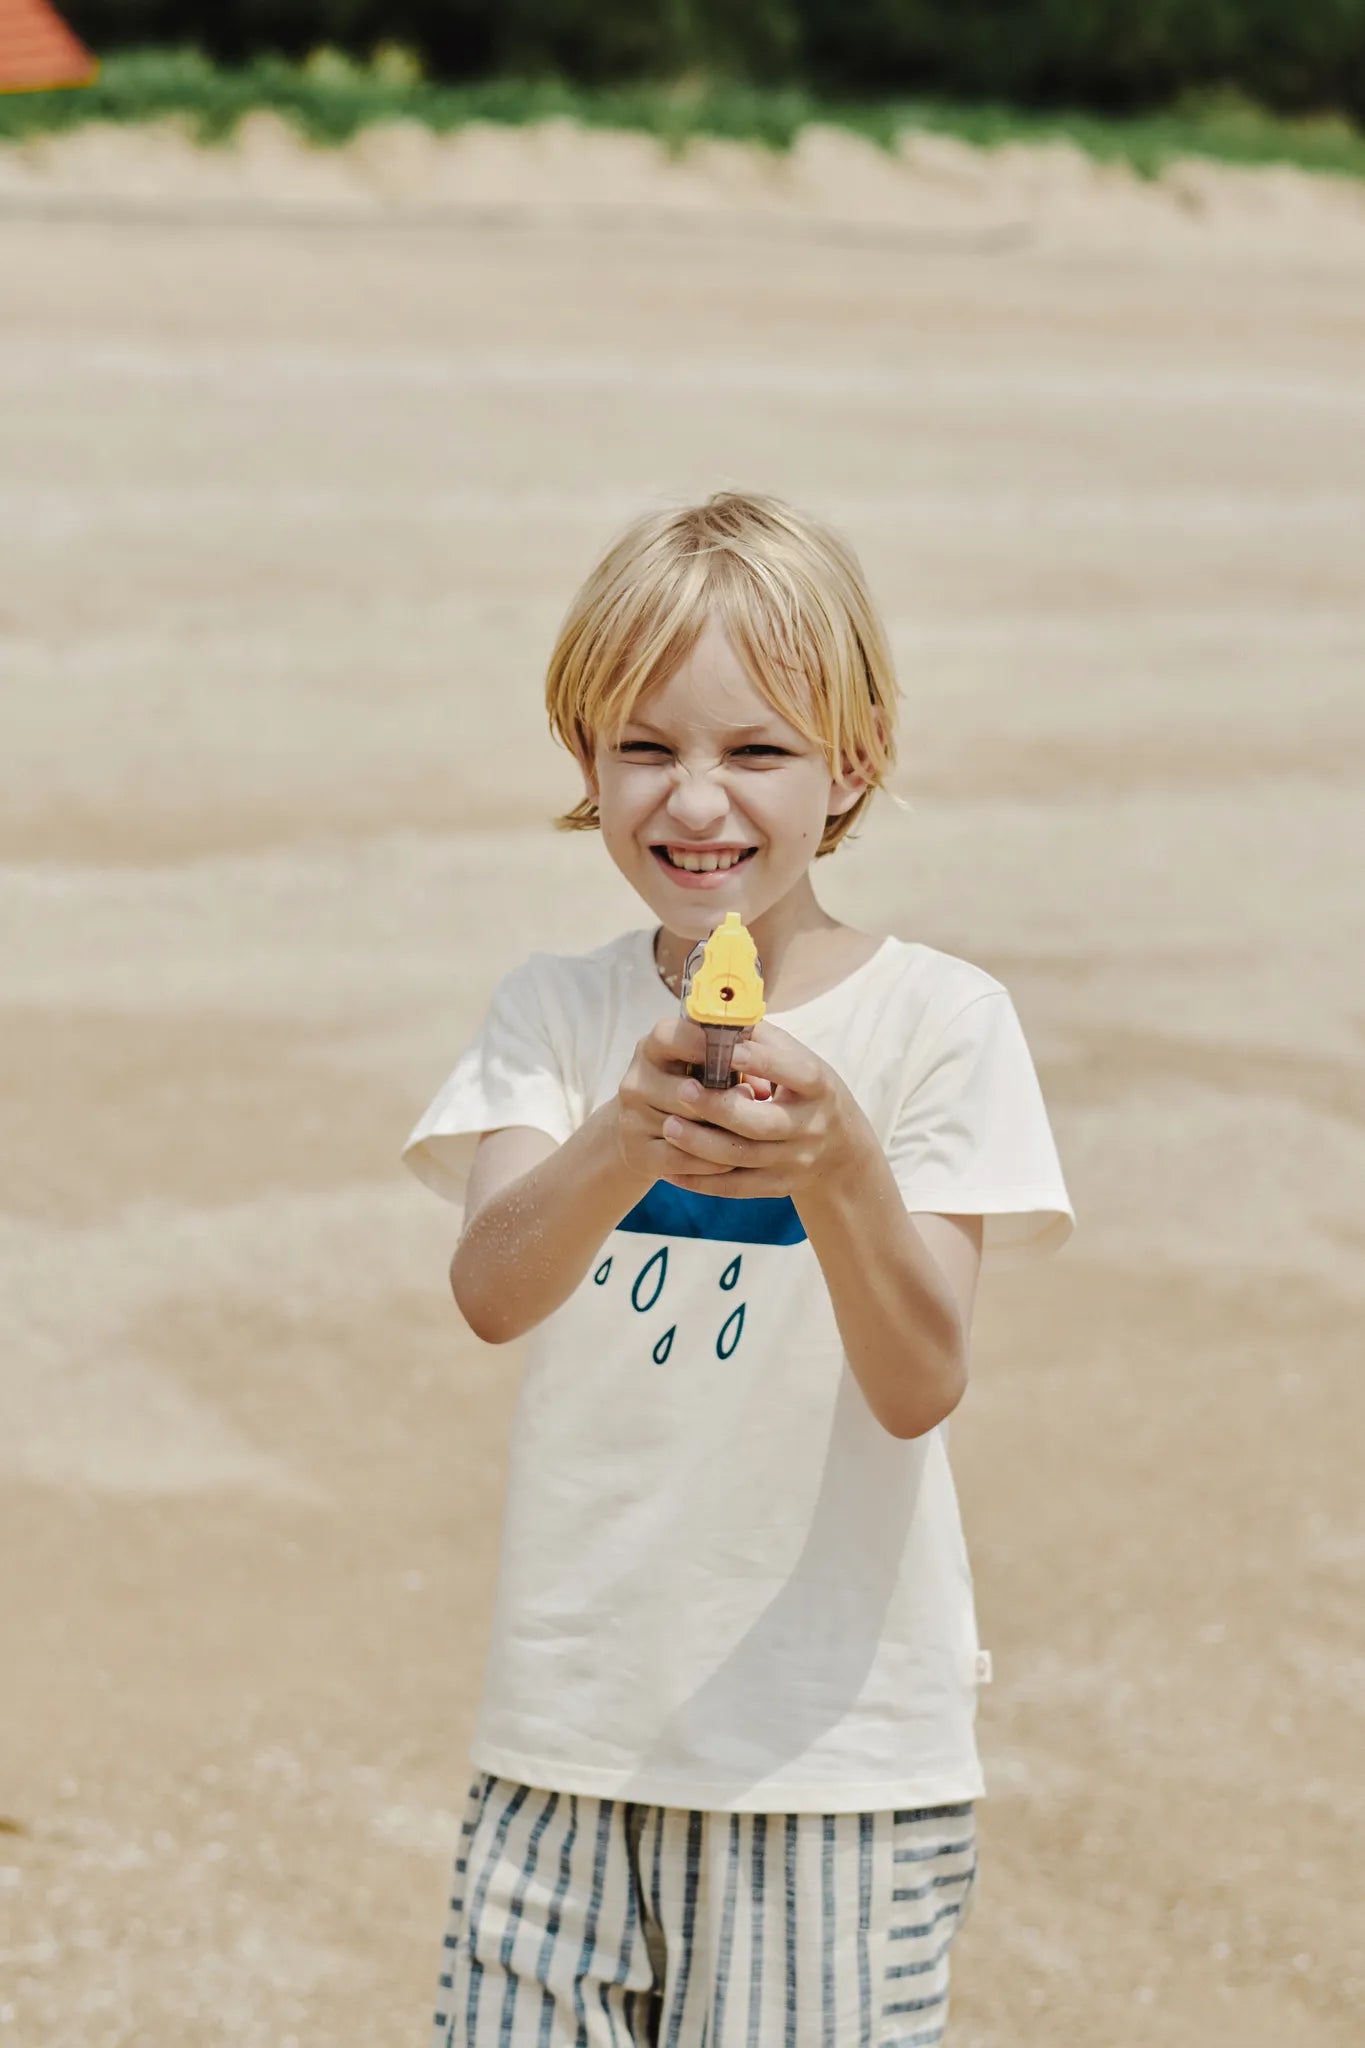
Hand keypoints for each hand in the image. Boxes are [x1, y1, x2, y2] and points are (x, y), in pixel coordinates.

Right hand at [614, 1016, 750, 1187]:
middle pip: (685, 1091)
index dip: (702, 1044)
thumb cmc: (685, 1089)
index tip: (735, 1053)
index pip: (669, 1036)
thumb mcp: (699, 1068)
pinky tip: (731, 1162)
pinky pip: (681, 1158)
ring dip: (721, 1134)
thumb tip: (765, 1088)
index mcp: (651, 1049)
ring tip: (752, 1136)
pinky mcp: (637, 1153)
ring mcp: (632, 1118)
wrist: (639, 1133)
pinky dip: (709, 1163)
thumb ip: (731, 1066)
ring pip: (686, 1128)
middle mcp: (636, 1081)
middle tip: (755, 1103)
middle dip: (724, 1099)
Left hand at [655, 1020, 863, 1199]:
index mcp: (818, 1088)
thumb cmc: (806, 1092)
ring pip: (742, 1158)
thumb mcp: (800, 1062)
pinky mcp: (777, 1186)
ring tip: (669, 1126)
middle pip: (762, 1123)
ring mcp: (794, 1161)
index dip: (760, 1061)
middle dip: (719, 1108)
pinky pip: (735, 1187)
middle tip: (682, 1090)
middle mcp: (810, 1127)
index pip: (795, 1073)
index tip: (724, 1049)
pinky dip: (701, 1181)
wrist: (840, 1151)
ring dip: (701, 1144)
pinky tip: (671, 1169)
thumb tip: (719, 1015)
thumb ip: (763, 1041)